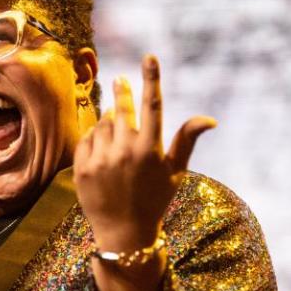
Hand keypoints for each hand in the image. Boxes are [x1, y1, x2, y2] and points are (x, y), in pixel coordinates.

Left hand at [74, 54, 215, 257]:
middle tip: (120, 80)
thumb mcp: (175, 172)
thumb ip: (187, 141)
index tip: (149, 57)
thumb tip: (210, 118)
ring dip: (110, 123)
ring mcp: (100, 160)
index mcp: (150, 151)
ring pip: (103, 124)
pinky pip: (87, 139)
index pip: (152, 105)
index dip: (151, 79)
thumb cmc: (154, 199)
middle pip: (122, 109)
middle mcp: (124, 152)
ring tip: (117, 136)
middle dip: (122, 91)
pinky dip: (95, 138)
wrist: (124, 232)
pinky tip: (103, 148)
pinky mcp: (81, 167)